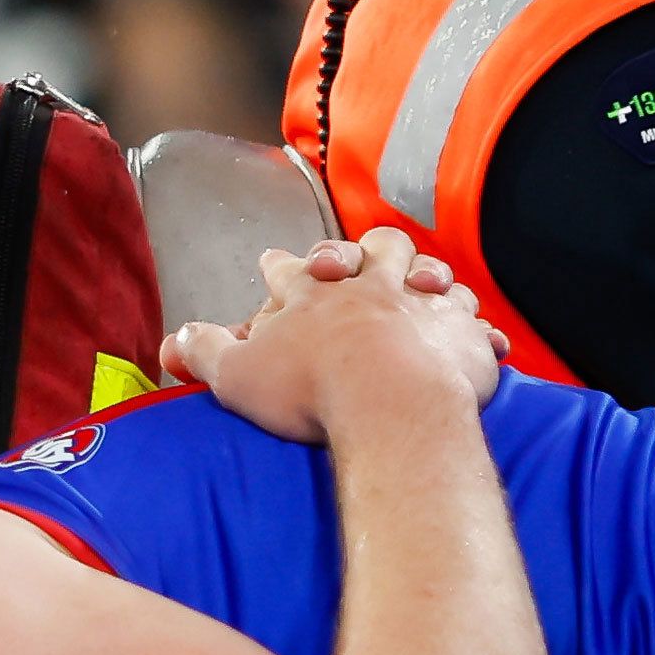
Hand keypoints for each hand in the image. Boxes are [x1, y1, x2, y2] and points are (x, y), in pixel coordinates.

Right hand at [159, 227, 503, 442]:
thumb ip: (203, 352)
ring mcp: (419, 304)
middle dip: (364, 251)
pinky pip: (473, 319)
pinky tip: (478, 330)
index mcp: (312, 294)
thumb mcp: (235, 375)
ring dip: (426, 274)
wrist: (389, 404)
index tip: (273, 262)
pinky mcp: (459, 332)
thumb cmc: (309, 390)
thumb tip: (176, 339)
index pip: (289, 269)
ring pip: (427, 271)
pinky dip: (474, 323)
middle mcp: (368, 286)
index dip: (279, 265)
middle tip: (360, 260)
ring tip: (423, 283)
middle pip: (370, 250)